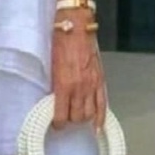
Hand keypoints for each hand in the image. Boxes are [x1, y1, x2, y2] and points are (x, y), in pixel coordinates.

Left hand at [51, 16, 106, 131]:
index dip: (58, 123)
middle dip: (70, 120)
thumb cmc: (60, 44)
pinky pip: (103, 104)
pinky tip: (98, 126)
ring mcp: (92, 85)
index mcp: (64, 85)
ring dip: (83, 118)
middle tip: (66, 117)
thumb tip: (54, 102)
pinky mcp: (100, 81)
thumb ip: (55, 86)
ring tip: (77, 116)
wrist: (76, 28)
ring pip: (90, 114)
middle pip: (77, 117)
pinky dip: (101, 117)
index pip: (62, 115)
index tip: (56, 124)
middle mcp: (79, 88)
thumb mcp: (51, 67)